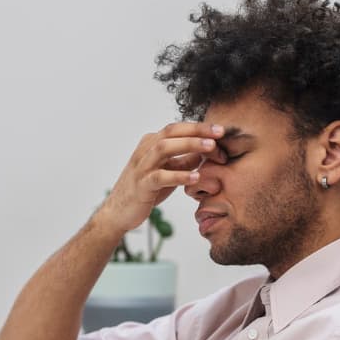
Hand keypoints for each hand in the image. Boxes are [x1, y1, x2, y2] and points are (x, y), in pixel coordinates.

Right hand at [96, 122, 225, 232]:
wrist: (118, 212)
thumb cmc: (146, 190)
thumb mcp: (168, 171)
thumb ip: (185, 160)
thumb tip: (208, 152)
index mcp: (150, 144)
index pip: (177, 128)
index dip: (199, 127)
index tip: (221, 130)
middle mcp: (144, 151)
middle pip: (171, 132)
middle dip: (197, 130)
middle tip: (220, 133)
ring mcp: (141, 167)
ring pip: (164, 148)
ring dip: (189, 145)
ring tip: (211, 148)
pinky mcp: (140, 185)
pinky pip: (160, 177)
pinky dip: (179, 176)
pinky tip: (196, 177)